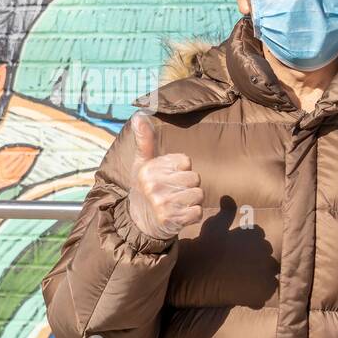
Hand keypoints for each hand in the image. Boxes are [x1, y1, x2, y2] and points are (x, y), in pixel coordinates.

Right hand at [126, 111, 202, 240]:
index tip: (169, 177)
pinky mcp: (172, 220)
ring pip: (199, 194)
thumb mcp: (141, 163)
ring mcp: (163, 203)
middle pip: (195, 178)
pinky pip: (198, 212)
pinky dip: (193, 215)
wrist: (138, 222)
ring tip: (176, 203)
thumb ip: (145, 140)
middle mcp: (154, 185)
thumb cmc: (144, 188)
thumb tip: (139, 115)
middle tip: (173, 192)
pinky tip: (180, 215)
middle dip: (188, 185)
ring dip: (192, 200)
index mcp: (149, 168)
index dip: (181, 170)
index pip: (186, 161)